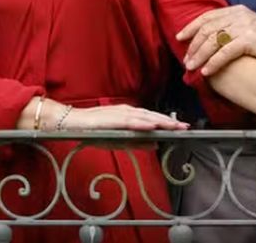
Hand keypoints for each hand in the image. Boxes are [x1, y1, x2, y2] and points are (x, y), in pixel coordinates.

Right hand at [59, 104, 189, 130]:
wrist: (69, 123)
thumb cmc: (93, 131)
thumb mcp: (118, 140)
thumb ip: (136, 142)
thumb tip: (155, 144)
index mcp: (129, 114)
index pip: (152, 118)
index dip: (168, 122)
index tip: (182, 127)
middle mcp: (126, 111)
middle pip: (152, 116)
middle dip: (169, 122)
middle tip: (185, 127)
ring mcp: (118, 113)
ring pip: (144, 117)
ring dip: (160, 120)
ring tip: (174, 126)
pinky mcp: (110, 118)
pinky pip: (129, 121)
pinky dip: (142, 122)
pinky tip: (152, 125)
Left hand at [177, 5, 255, 74]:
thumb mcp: (248, 28)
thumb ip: (231, 28)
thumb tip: (210, 38)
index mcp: (237, 11)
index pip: (208, 16)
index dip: (192, 27)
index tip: (180, 37)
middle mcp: (239, 16)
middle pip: (208, 29)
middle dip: (194, 45)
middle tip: (186, 60)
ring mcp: (244, 26)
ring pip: (213, 40)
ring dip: (199, 55)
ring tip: (192, 67)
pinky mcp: (249, 40)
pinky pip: (225, 52)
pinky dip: (213, 62)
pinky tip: (206, 71)